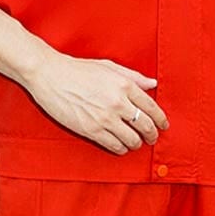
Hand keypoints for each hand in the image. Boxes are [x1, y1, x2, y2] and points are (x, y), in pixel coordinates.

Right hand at [24, 51, 168, 154]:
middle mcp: (118, 102)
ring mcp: (105, 118)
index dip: (160, 118)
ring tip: (137, 142)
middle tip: (153, 137)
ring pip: (131, 138)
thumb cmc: (79, 69)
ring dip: (137, 143)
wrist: (51, 76)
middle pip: (145, 125)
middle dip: (152, 134)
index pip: (151, 106)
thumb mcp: (109, 67)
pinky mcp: (91, 130)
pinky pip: (114, 145)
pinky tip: (122, 146)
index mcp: (124, 85)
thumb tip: (152, 83)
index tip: (163, 124)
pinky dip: (122, 148)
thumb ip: (134, 76)